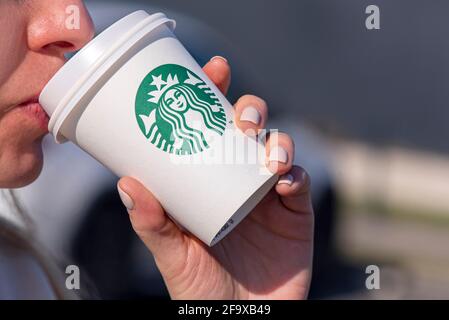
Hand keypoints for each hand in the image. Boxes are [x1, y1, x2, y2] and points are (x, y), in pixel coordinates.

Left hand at [117, 56, 313, 299]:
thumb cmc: (201, 291)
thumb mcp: (172, 255)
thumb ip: (152, 223)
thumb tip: (126, 183)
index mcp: (208, 179)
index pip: (211, 127)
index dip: (215, 94)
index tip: (215, 70)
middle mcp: (239, 178)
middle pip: (250, 128)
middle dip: (250, 110)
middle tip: (241, 116)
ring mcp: (269, 194)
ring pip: (278, 147)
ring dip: (276, 139)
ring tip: (264, 151)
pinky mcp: (296, 213)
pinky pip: (299, 182)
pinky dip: (294, 173)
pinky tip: (283, 177)